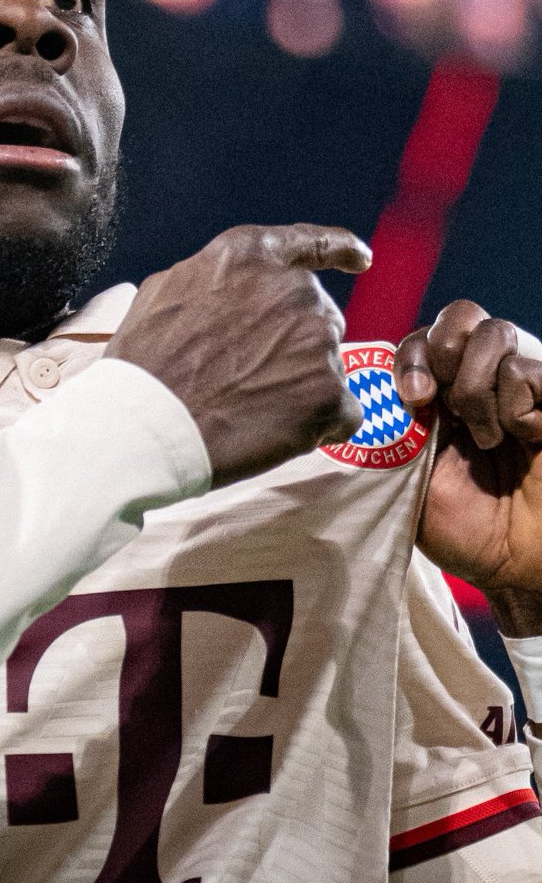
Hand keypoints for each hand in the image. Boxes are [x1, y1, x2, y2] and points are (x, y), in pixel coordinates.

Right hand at [106, 223, 370, 488]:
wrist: (145, 424)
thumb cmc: (143, 366)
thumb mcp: (163, 293)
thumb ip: (212, 280)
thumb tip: (233, 290)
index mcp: (248, 258)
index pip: (310, 243)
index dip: (340, 250)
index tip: (361, 258)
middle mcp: (292, 290)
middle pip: (317, 318)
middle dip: (293, 346)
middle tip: (246, 379)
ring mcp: (316, 341)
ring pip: (325, 368)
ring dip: (298, 388)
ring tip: (247, 410)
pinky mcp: (329, 394)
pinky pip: (341, 414)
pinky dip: (315, 427)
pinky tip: (273, 434)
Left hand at [394, 301, 541, 602]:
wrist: (518, 566)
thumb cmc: (462, 527)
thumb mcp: (404, 478)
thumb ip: (385, 433)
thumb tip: (358, 391)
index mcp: (443, 393)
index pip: (422, 338)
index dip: (411, 356)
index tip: (412, 398)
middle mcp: (486, 379)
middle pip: (460, 316)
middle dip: (441, 355)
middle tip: (443, 408)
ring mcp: (527, 385)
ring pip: (496, 334)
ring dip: (478, 390)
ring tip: (487, 439)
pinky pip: (530, 369)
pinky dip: (519, 406)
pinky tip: (528, 437)